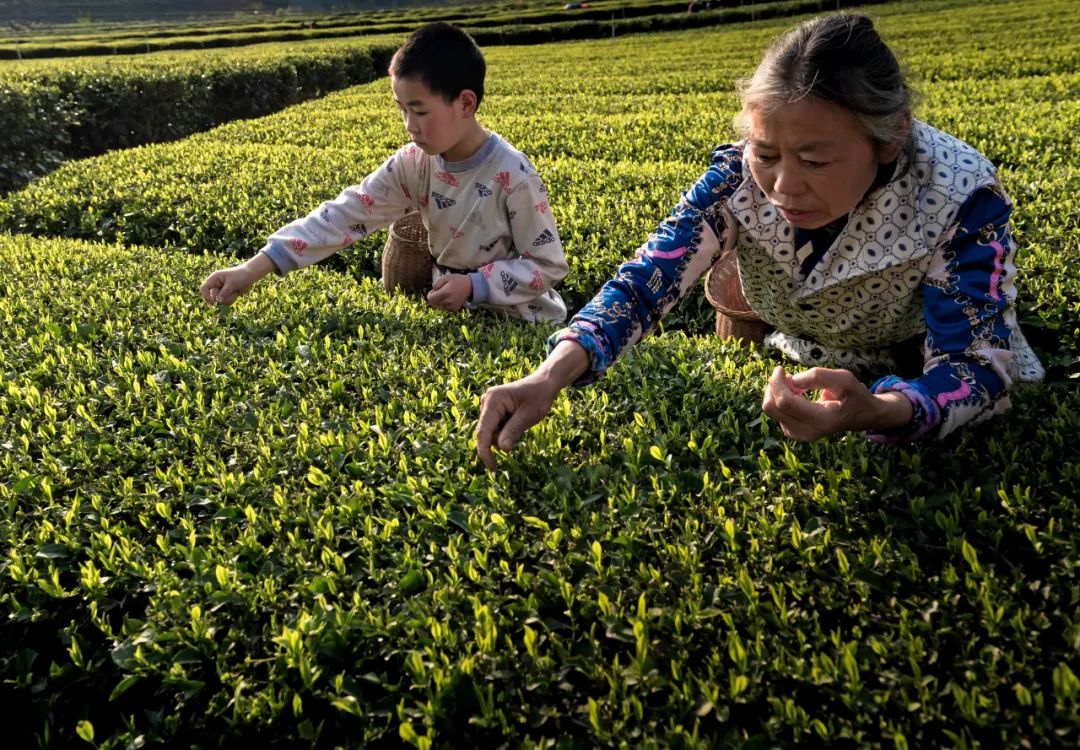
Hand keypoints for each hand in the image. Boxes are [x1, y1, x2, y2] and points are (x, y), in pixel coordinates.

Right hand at [200, 256, 272, 304]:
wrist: (250, 276)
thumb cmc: (240, 276)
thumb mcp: (231, 283)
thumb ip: (224, 292)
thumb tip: (218, 301)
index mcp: (214, 278)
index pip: (204, 289)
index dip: (206, 296)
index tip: (213, 302)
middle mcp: (216, 285)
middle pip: (213, 297)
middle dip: (223, 297)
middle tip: (231, 292)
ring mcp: (221, 290)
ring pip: (220, 301)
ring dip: (228, 299)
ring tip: (235, 291)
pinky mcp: (227, 295)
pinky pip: (226, 302)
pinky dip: (231, 300)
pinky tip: (236, 293)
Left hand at [426, 274, 471, 311]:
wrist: (470, 286)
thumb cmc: (457, 280)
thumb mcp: (446, 277)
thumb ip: (436, 283)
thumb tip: (433, 290)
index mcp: (445, 293)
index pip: (430, 299)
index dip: (430, 294)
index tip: (434, 291)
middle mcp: (448, 301)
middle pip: (434, 303)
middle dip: (435, 297)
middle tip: (441, 291)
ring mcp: (452, 306)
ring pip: (439, 306)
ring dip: (440, 301)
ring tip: (448, 294)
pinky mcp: (454, 309)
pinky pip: (445, 308)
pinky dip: (446, 304)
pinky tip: (451, 298)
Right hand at [475, 374, 561, 470]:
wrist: (544, 383)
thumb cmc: (539, 396)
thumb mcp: (529, 415)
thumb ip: (513, 431)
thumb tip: (502, 449)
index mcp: (493, 401)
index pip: (483, 431)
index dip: (485, 452)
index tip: (493, 468)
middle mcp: (486, 402)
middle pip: (486, 433)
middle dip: (500, 439)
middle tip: (521, 430)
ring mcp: (488, 405)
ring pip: (491, 432)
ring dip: (504, 435)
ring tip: (521, 422)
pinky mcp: (492, 410)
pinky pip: (495, 428)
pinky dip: (506, 431)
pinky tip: (517, 421)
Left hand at [761, 366, 912, 439]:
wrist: (861, 415)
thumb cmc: (853, 394)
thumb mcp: (844, 379)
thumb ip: (819, 377)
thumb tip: (792, 380)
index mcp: (821, 420)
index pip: (785, 402)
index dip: (777, 383)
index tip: (781, 369)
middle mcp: (807, 432)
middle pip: (772, 408)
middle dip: (774, 387)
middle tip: (786, 375)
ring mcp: (799, 435)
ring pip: (771, 410)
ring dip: (778, 393)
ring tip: (797, 386)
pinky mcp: (793, 433)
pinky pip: (776, 413)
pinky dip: (780, 399)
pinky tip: (796, 395)